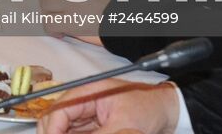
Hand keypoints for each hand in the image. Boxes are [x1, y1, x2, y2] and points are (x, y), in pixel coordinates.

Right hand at [40, 80, 181, 133]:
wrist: (170, 114)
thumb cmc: (150, 108)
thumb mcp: (124, 125)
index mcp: (89, 92)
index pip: (60, 107)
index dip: (52, 127)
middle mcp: (85, 103)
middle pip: (57, 118)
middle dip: (52, 132)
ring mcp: (89, 117)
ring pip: (65, 129)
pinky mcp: (96, 129)